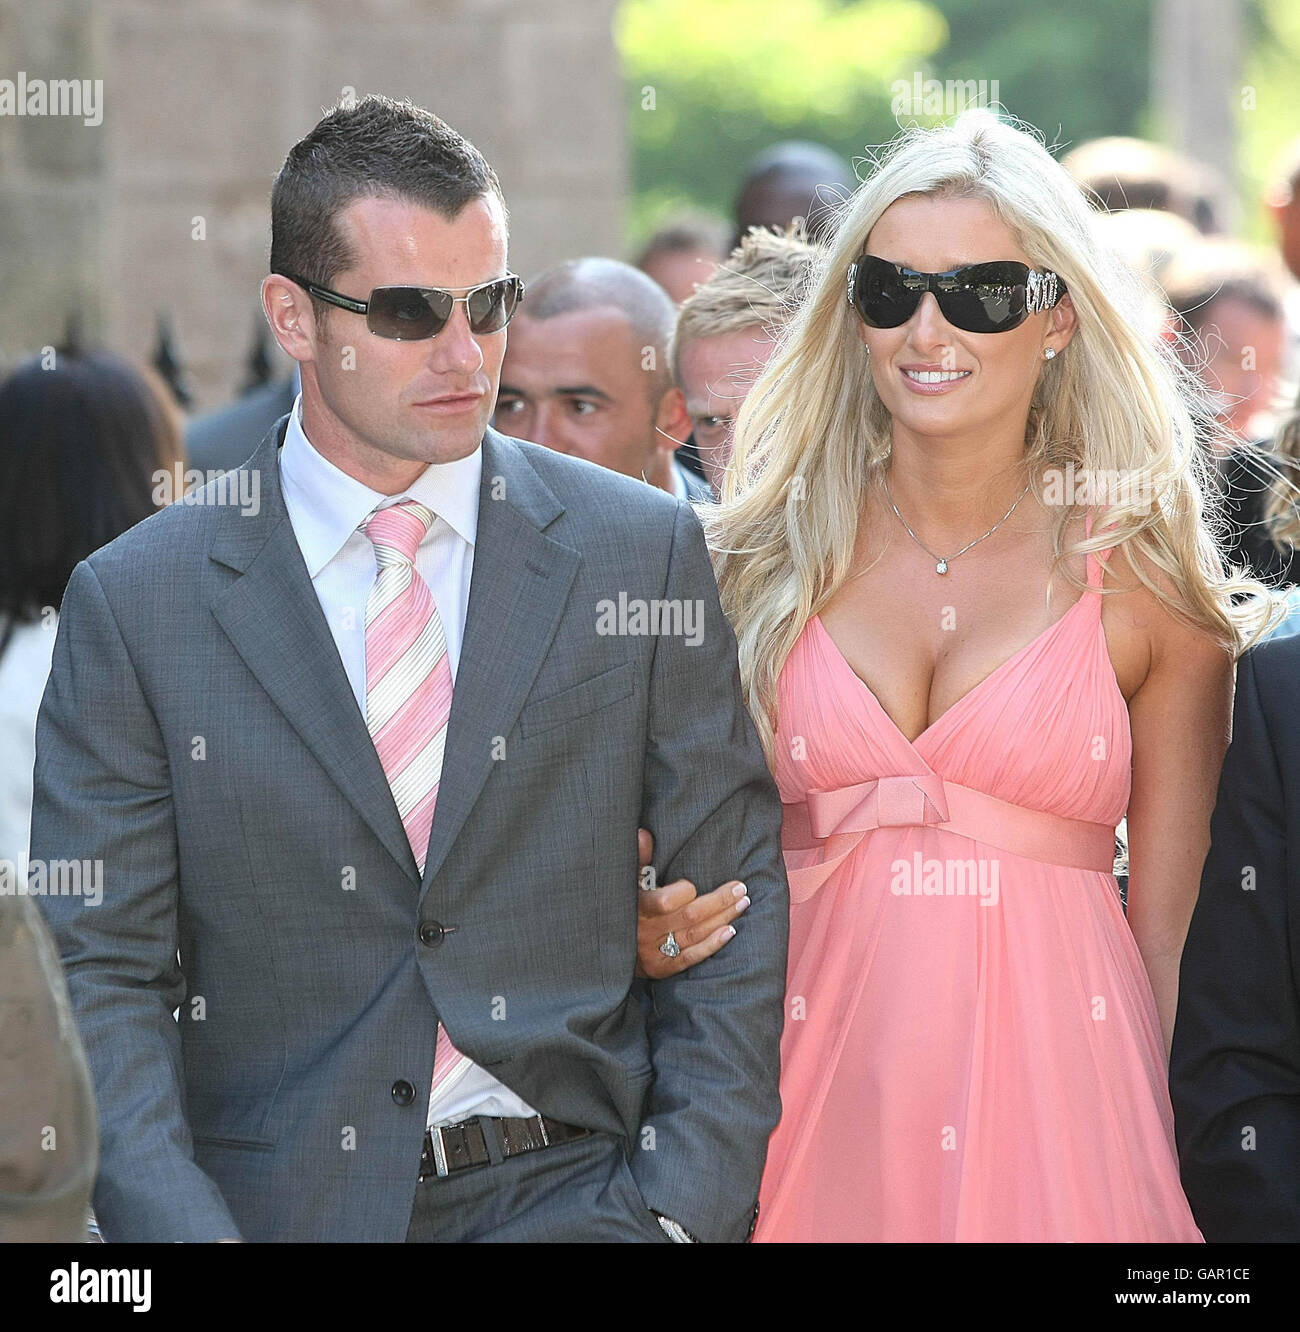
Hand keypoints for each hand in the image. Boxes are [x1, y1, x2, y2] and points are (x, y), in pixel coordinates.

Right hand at [635, 827, 748, 978]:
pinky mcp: (661, 968)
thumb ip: (637, 858)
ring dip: (722, 918)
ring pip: (695, 934)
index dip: (684, 892)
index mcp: (636, 907)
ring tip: (742, 904)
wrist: (606, 949)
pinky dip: (712, 945)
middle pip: (689, 916)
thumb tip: (644, 833)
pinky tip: (730, 932)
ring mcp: (655, 952)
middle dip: (718, 901)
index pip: (665, 902)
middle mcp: (647, 931)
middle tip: (740, 888)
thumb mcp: (623, 882)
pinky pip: (691, 957)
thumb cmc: (620, 908)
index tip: (694, 884)